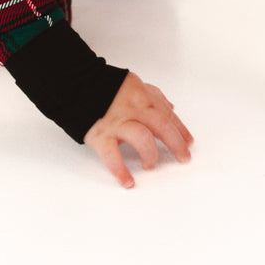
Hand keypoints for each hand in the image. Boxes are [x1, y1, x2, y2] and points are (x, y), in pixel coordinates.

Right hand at [83, 72, 193, 188]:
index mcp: (141, 96)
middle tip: (183, 157)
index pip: (167, 114)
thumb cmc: (105, 86)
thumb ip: (153, 95)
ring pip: (143, 139)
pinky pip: (113, 156)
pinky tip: (128, 181)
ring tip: (150, 164)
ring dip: (151, 155)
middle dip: (176, 143)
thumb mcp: (133, 83)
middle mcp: (132, 109)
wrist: (76, 85)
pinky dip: (121, 171)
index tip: (188, 142)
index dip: (180, 129)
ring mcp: (117, 123)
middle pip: (161, 126)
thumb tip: (170, 108)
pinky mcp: (101, 135)